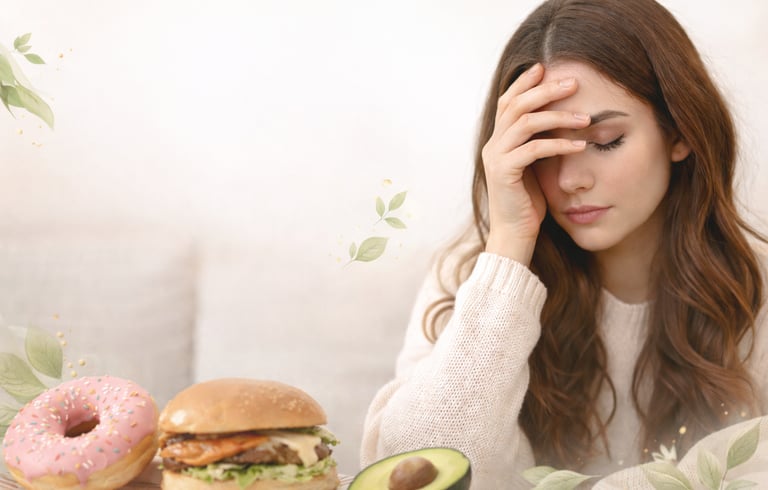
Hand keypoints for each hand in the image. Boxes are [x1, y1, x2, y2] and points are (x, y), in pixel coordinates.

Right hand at [482, 63, 589, 263]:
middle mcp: (493, 145)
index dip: (524, 83)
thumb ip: (538, 143)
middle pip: (515, 105)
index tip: (545, 68)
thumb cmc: (527, 204)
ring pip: (524, 123)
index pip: (507, 102)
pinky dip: (558, 144)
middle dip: (545, 90)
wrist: (513, 235)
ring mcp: (496, 158)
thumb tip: (561, 122)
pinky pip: (533, 149)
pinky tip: (580, 144)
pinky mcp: (504, 173)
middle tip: (573, 82)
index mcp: (497, 141)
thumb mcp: (534, 167)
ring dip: (557, 116)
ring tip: (585, 117)